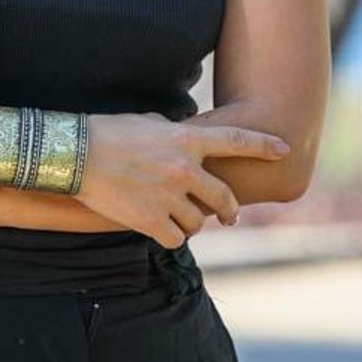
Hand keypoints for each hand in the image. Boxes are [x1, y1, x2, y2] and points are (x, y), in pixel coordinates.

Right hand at [77, 111, 290, 247]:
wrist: (78, 154)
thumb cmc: (109, 132)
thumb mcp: (149, 123)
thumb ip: (174, 133)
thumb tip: (184, 135)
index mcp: (186, 139)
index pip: (236, 140)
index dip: (263, 145)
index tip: (284, 150)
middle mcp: (184, 168)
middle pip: (223, 198)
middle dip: (230, 210)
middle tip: (230, 216)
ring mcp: (169, 196)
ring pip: (198, 221)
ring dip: (190, 222)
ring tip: (175, 217)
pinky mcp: (151, 220)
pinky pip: (176, 238)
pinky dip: (170, 235)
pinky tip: (159, 228)